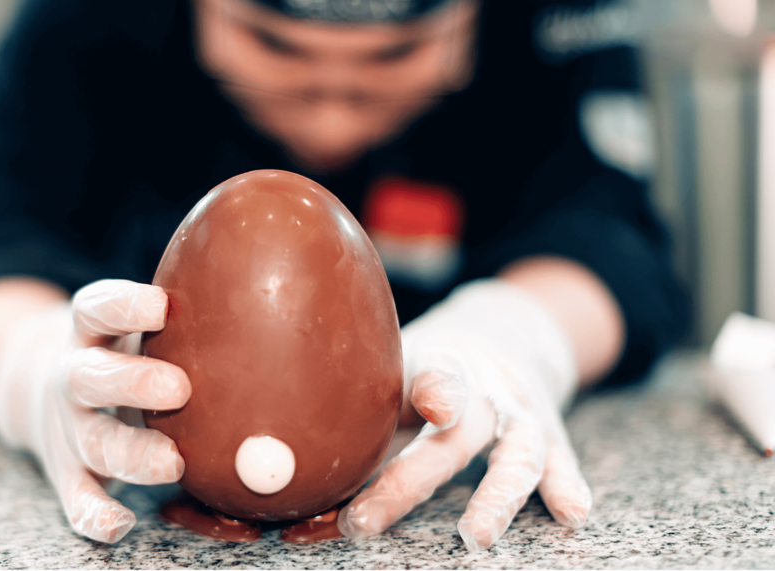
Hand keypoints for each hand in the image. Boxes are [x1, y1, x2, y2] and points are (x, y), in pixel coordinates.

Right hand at [0, 279, 190, 542]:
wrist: (47, 387)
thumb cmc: (124, 347)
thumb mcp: (139, 320)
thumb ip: (185, 312)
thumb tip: (276, 291)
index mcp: (90, 330)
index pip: (96, 308)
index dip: (124, 306)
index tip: (162, 305)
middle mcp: (75, 375)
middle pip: (90, 377)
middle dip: (133, 382)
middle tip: (180, 388)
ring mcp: (70, 427)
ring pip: (93, 441)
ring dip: (131, 454)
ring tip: (173, 462)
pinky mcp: (69, 471)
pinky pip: (77, 498)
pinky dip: (94, 515)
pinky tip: (121, 525)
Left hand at [338, 279, 591, 550]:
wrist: (507, 335)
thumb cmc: (429, 369)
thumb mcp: (395, 372)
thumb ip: (361, 424)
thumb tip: (301, 496)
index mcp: (436, 366)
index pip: (431, 376)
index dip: (434, 389)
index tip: (432, 406)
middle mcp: (484, 389)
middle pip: (454, 434)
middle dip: (411, 480)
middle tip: (364, 520)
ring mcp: (522, 414)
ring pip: (517, 453)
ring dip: (496, 496)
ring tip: (475, 536)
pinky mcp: (553, 439)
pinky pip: (561, 463)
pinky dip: (567, 487)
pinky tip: (571, 513)